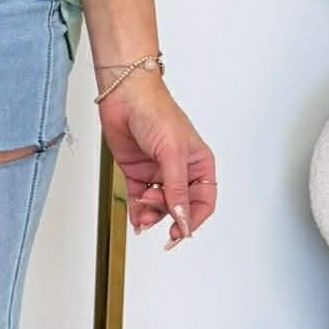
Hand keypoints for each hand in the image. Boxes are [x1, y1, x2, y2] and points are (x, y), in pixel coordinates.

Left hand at [94, 72, 216, 249]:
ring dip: (151, 214)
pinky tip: (136, 220)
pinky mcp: (138, 173)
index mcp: (199, 164)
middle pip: (180, 207)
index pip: (203, 202)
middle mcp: (180, 170)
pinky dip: (137, 212)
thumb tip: (183, 219)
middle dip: (167, 213)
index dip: (193, 219)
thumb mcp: (172, 153)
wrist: (124, 96)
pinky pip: (140, 200)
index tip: (180, 232)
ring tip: (142, 208)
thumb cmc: (156, 112)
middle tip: (152, 207)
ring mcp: (158, 173)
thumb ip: (177, 190)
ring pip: (159, 206)